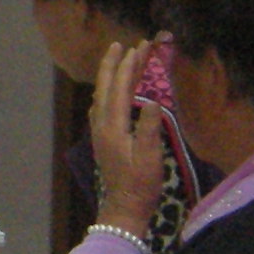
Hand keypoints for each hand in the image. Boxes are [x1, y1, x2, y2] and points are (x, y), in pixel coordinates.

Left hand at [88, 38, 170, 235]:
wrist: (124, 208)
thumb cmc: (140, 184)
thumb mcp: (150, 156)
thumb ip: (150, 127)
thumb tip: (152, 99)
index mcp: (113, 126)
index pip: (120, 88)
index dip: (129, 67)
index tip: (138, 48)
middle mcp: (102, 125)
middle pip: (105, 87)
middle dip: (112, 64)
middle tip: (119, 44)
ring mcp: (100, 133)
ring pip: (102, 96)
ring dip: (109, 76)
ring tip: (117, 60)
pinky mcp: (103, 140)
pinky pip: (101, 107)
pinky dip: (107, 91)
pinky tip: (111, 92)